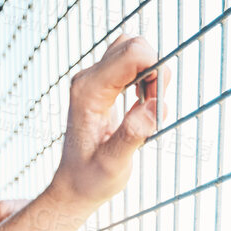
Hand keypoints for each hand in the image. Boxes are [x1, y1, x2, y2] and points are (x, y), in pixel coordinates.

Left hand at [45, 34, 163, 214]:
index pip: (132, 53)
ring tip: (146, 107)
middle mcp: (88, 79)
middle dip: (156, 71)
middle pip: (134, 46)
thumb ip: (132, 135)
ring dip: (151, 74)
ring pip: (133, 50)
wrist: (74, 185)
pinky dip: (145, 78)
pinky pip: (130, 63)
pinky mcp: (101, 84)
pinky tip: (141, 105)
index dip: (156, 71)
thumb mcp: (112, 165)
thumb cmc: (89, 179)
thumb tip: (153, 108)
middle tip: (152, 107)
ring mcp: (93, 79)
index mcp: (88, 92)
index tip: (156, 104)